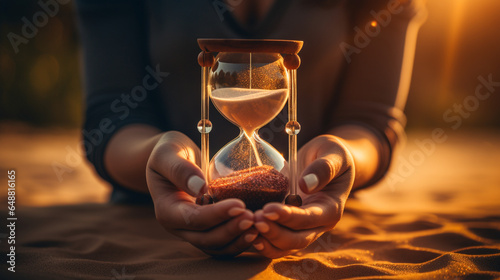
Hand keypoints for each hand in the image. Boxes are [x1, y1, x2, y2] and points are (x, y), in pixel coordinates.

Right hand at [146, 131, 257, 255]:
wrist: (170, 162)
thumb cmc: (168, 153)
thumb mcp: (167, 153)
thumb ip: (179, 169)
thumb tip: (200, 187)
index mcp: (167, 210)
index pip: (193, 219)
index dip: (217, 215)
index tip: (239, 204)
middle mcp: (179, 227)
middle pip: (206, 239)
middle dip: (231, 230)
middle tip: (253, 217)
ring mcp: (193, 232)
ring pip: (217, 246)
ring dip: (238, 239)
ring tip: (258, 226)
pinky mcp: (207, 231)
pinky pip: (224, 243)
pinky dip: (239, 240)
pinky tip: (257, 231)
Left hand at [251, 135, 354, 257]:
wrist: (327, 161)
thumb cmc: (332, 155)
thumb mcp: (334, 154)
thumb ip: (324, 168)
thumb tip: (305, 184)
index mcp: (331, 209)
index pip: (310, 219)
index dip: (289, 217)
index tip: (269, 208)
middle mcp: (317, 224)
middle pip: (296, 240)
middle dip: (274, 233)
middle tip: (255, 219)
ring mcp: (301, 228)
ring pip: (283, 246)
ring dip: (265, 240)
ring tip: (247, 225)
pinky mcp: (287, 226)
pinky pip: (273, 241)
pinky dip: (260, 239)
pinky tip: (244, 231)